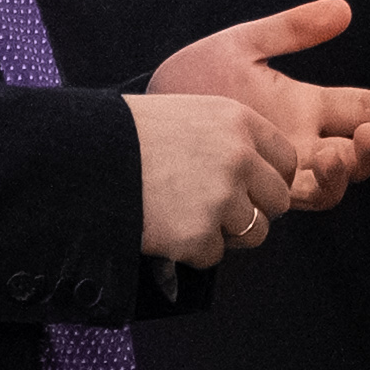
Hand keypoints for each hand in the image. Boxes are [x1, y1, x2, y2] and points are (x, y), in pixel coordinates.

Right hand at [125, 95, 298, 265]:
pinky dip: (191, 251)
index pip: (286, 160)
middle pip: (278, 202)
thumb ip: (229, 138)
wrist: (83, 158)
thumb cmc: (129, 135)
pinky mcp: (199, 235)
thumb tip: (258, 174)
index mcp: (238, 121)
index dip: (270, 179)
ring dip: (226, 234)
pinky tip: (165, 227)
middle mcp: (238, 157)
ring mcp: (221, 198)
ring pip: (254, 233)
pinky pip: (213, 256)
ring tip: (188, 218)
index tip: (253, 189)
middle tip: (219, 210)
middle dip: (253, 211)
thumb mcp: (188, 114)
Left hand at [147, 0, 369, 210]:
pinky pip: (291, 201)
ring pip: (329, 188)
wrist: (149, 110)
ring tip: (334, 156)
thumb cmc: (195, 76)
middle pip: (354, 157)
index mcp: (304, 106)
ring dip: (341, 175)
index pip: (358, 106)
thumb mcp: (245, 44)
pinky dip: (305, 189)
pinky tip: (302, 171)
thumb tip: (345, 9)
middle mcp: (300, 142)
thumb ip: (293, 29)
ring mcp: (279, 169)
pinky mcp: (255, 187)